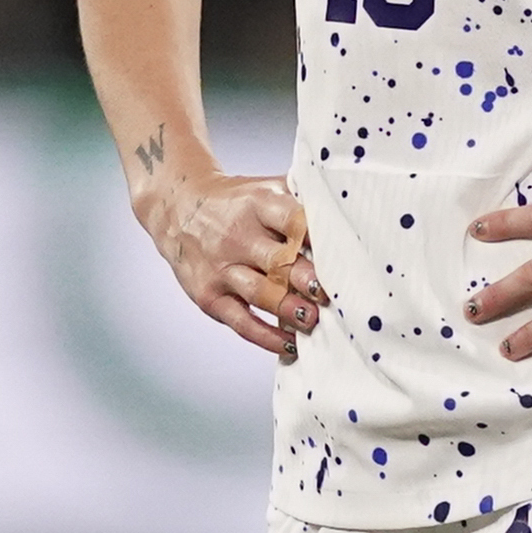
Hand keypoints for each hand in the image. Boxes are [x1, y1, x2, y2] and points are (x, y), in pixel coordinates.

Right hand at [142, 169, 326, 362]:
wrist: (179, 207)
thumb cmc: (237, 202)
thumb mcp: (265, 187)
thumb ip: (302, 195)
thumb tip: (352, 204)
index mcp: (257, 204)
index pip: (291, 219)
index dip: (317, 237)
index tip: (342, 253)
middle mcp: (237, 235)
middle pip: (277, 261)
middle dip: (308, 279)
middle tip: (332, 294)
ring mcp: (221, 267)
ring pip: (260, 293)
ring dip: (289, 309)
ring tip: (314, 320)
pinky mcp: (209, 295)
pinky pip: (241, 322)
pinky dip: (267, 336)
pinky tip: (291, 345)